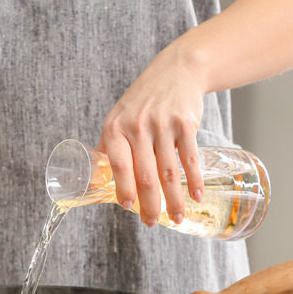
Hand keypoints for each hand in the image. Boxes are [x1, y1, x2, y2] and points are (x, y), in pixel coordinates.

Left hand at [99, 43, 205, 226]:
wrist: (176, 70)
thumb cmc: (143, 99)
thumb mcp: (118, 117)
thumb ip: (109, 146)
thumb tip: (96, 179)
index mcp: (115, 128)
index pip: (119, 166)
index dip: (124, 190)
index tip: (129, 208)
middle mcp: (137, 126)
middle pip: (145, 175)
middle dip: (150, 205)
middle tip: (151, 223)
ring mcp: (163, 125)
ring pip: (169, 172)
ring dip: (174, 200)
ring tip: (176, 218)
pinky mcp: (185, 124)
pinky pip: (190, 159)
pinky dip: (194, 181)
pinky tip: (196, 196)